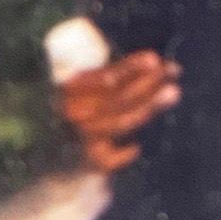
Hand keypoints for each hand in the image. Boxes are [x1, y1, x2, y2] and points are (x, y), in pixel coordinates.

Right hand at [58, 51, 179, 172]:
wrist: (46, 149)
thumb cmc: (79, 108)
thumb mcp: (87, 87)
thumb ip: (115, 76)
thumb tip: (156, 63)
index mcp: (70, 88)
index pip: (104, 77)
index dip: (130, 68)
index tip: (154, 59)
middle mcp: (73, 112)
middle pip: (118, 98)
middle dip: (148, 84)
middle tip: (174, 71)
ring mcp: (80, 136)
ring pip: (119, 122)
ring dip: (147, 107)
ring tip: (173, 92)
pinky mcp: (86, 160)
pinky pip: (107, 159)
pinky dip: (121, 154)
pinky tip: (135, 148)